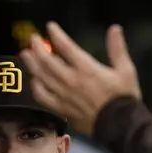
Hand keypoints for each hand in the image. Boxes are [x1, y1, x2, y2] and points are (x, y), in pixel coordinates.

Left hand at [21, 22, 140, 136]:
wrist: (119, 125)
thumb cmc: (124, 97)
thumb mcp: (126, 70)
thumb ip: (117, 49)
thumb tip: (114, 28)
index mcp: (87, 69)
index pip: (66, 47)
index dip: (56, 35)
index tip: (50, 27)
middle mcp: (71, 80)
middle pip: (48, 61)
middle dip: (38, 48)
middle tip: (32, 39)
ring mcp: (63, 95)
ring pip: (42, 77)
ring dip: (32, 64)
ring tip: (25, 55)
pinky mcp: (61, 109)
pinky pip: (43, 97)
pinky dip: (36, 87)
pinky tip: (34, 80)